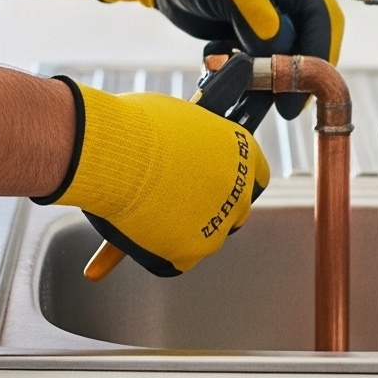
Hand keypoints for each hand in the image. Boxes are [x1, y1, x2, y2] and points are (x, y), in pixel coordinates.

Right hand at [42, 81, 269, 276]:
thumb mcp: (177, 121)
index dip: (233, 178)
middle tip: (180, 201)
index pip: (255, 174)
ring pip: (207, 235)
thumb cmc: (139, 126)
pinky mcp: (194, 250)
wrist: (121, 151)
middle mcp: (240, 189)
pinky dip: (157, 249)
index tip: (215, 180)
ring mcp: (219, 222)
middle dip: (213, 208)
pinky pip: (176, 256)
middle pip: (236, 209)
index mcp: (242, 151)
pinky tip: (129, 242)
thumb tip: (179, 154)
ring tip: (146, 213)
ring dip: (183, 230)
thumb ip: (191, 143)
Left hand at [84, 0, 343, 117]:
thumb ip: (256, 11)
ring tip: (245, 104)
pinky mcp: (246, 30)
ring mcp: (267, 13)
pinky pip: (256, 60)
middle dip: (294, 75)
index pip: (323, 20)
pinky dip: (243, 73)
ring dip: (265, 80)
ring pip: (280, 57)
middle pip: (308, 43)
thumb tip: (279, 45)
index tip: (302, 91)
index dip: (318, 58)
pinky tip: (218, 73)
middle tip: (283, 108)